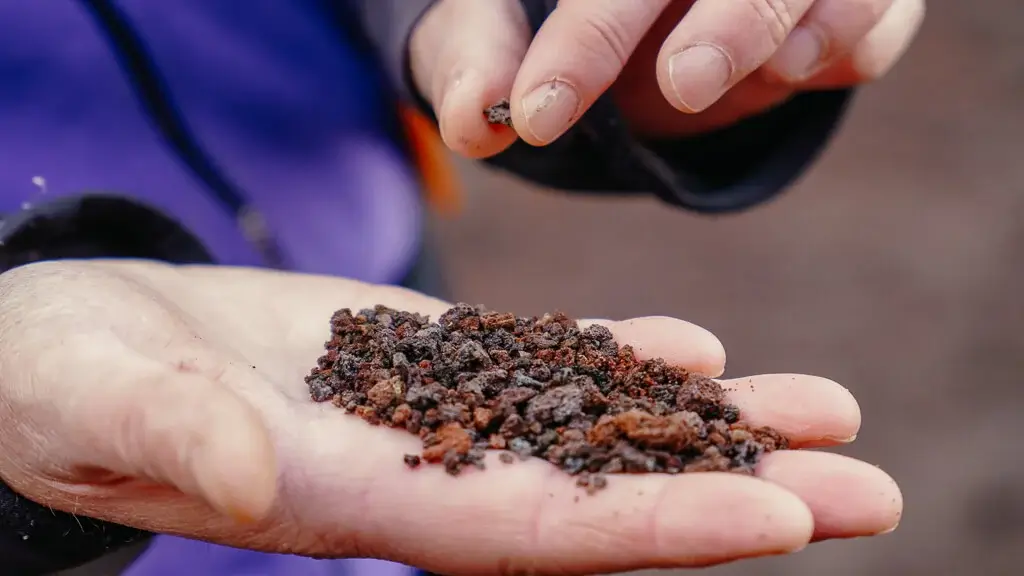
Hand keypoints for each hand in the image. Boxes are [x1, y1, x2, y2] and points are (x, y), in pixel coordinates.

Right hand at [0, 261, 899, 574]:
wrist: (73, 340)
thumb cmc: (61, 377)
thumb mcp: (97, 398)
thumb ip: (172, 432)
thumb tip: (255, 471)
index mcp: (348, 500)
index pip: (522, 533)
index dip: (648, 528)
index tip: (775, 518)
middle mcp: (414, 472)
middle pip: (596, 491)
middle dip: (730, 490)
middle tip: (868, 487)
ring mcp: (429, 414)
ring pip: (589, 422)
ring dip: (710, 421)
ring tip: (827, 413)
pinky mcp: (419, 357)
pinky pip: (542, 360)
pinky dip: (626, 356)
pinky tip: (706, 353)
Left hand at [410, 0, 923, 155]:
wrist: (631, 16)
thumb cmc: (550, 12)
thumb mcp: (494, 24)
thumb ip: (479, 60)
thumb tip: (472, 120)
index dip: (584, 40)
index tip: (537, 115)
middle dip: (727, 18)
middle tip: (684, 83)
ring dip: (795, 22)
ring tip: (763, 75)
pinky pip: (880, 11)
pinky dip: (856, 38)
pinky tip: (804, 67)